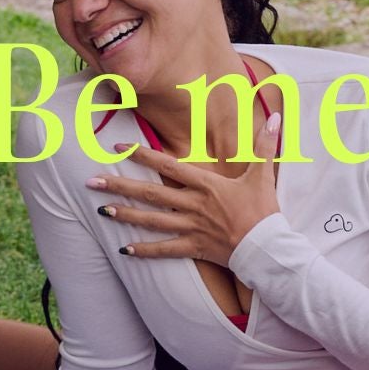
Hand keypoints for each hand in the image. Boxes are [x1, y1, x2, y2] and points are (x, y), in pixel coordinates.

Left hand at [89, 113, 282, 265]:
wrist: (269, 249)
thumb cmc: (264, 211)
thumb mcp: (263, 175)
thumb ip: (264, 146)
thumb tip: (277, 118)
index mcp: (207, 184)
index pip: (168, 165)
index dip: (142, 155)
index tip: (119, 148)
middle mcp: (193, 205)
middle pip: (150, 193)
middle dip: (119, 186)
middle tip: (92, 181)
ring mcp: (191, 228)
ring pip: (151, 220)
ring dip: (125, 215)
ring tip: (101, 209)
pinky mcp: (193, 249)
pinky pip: (164, 250)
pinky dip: (143, 250)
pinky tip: (123, 249)